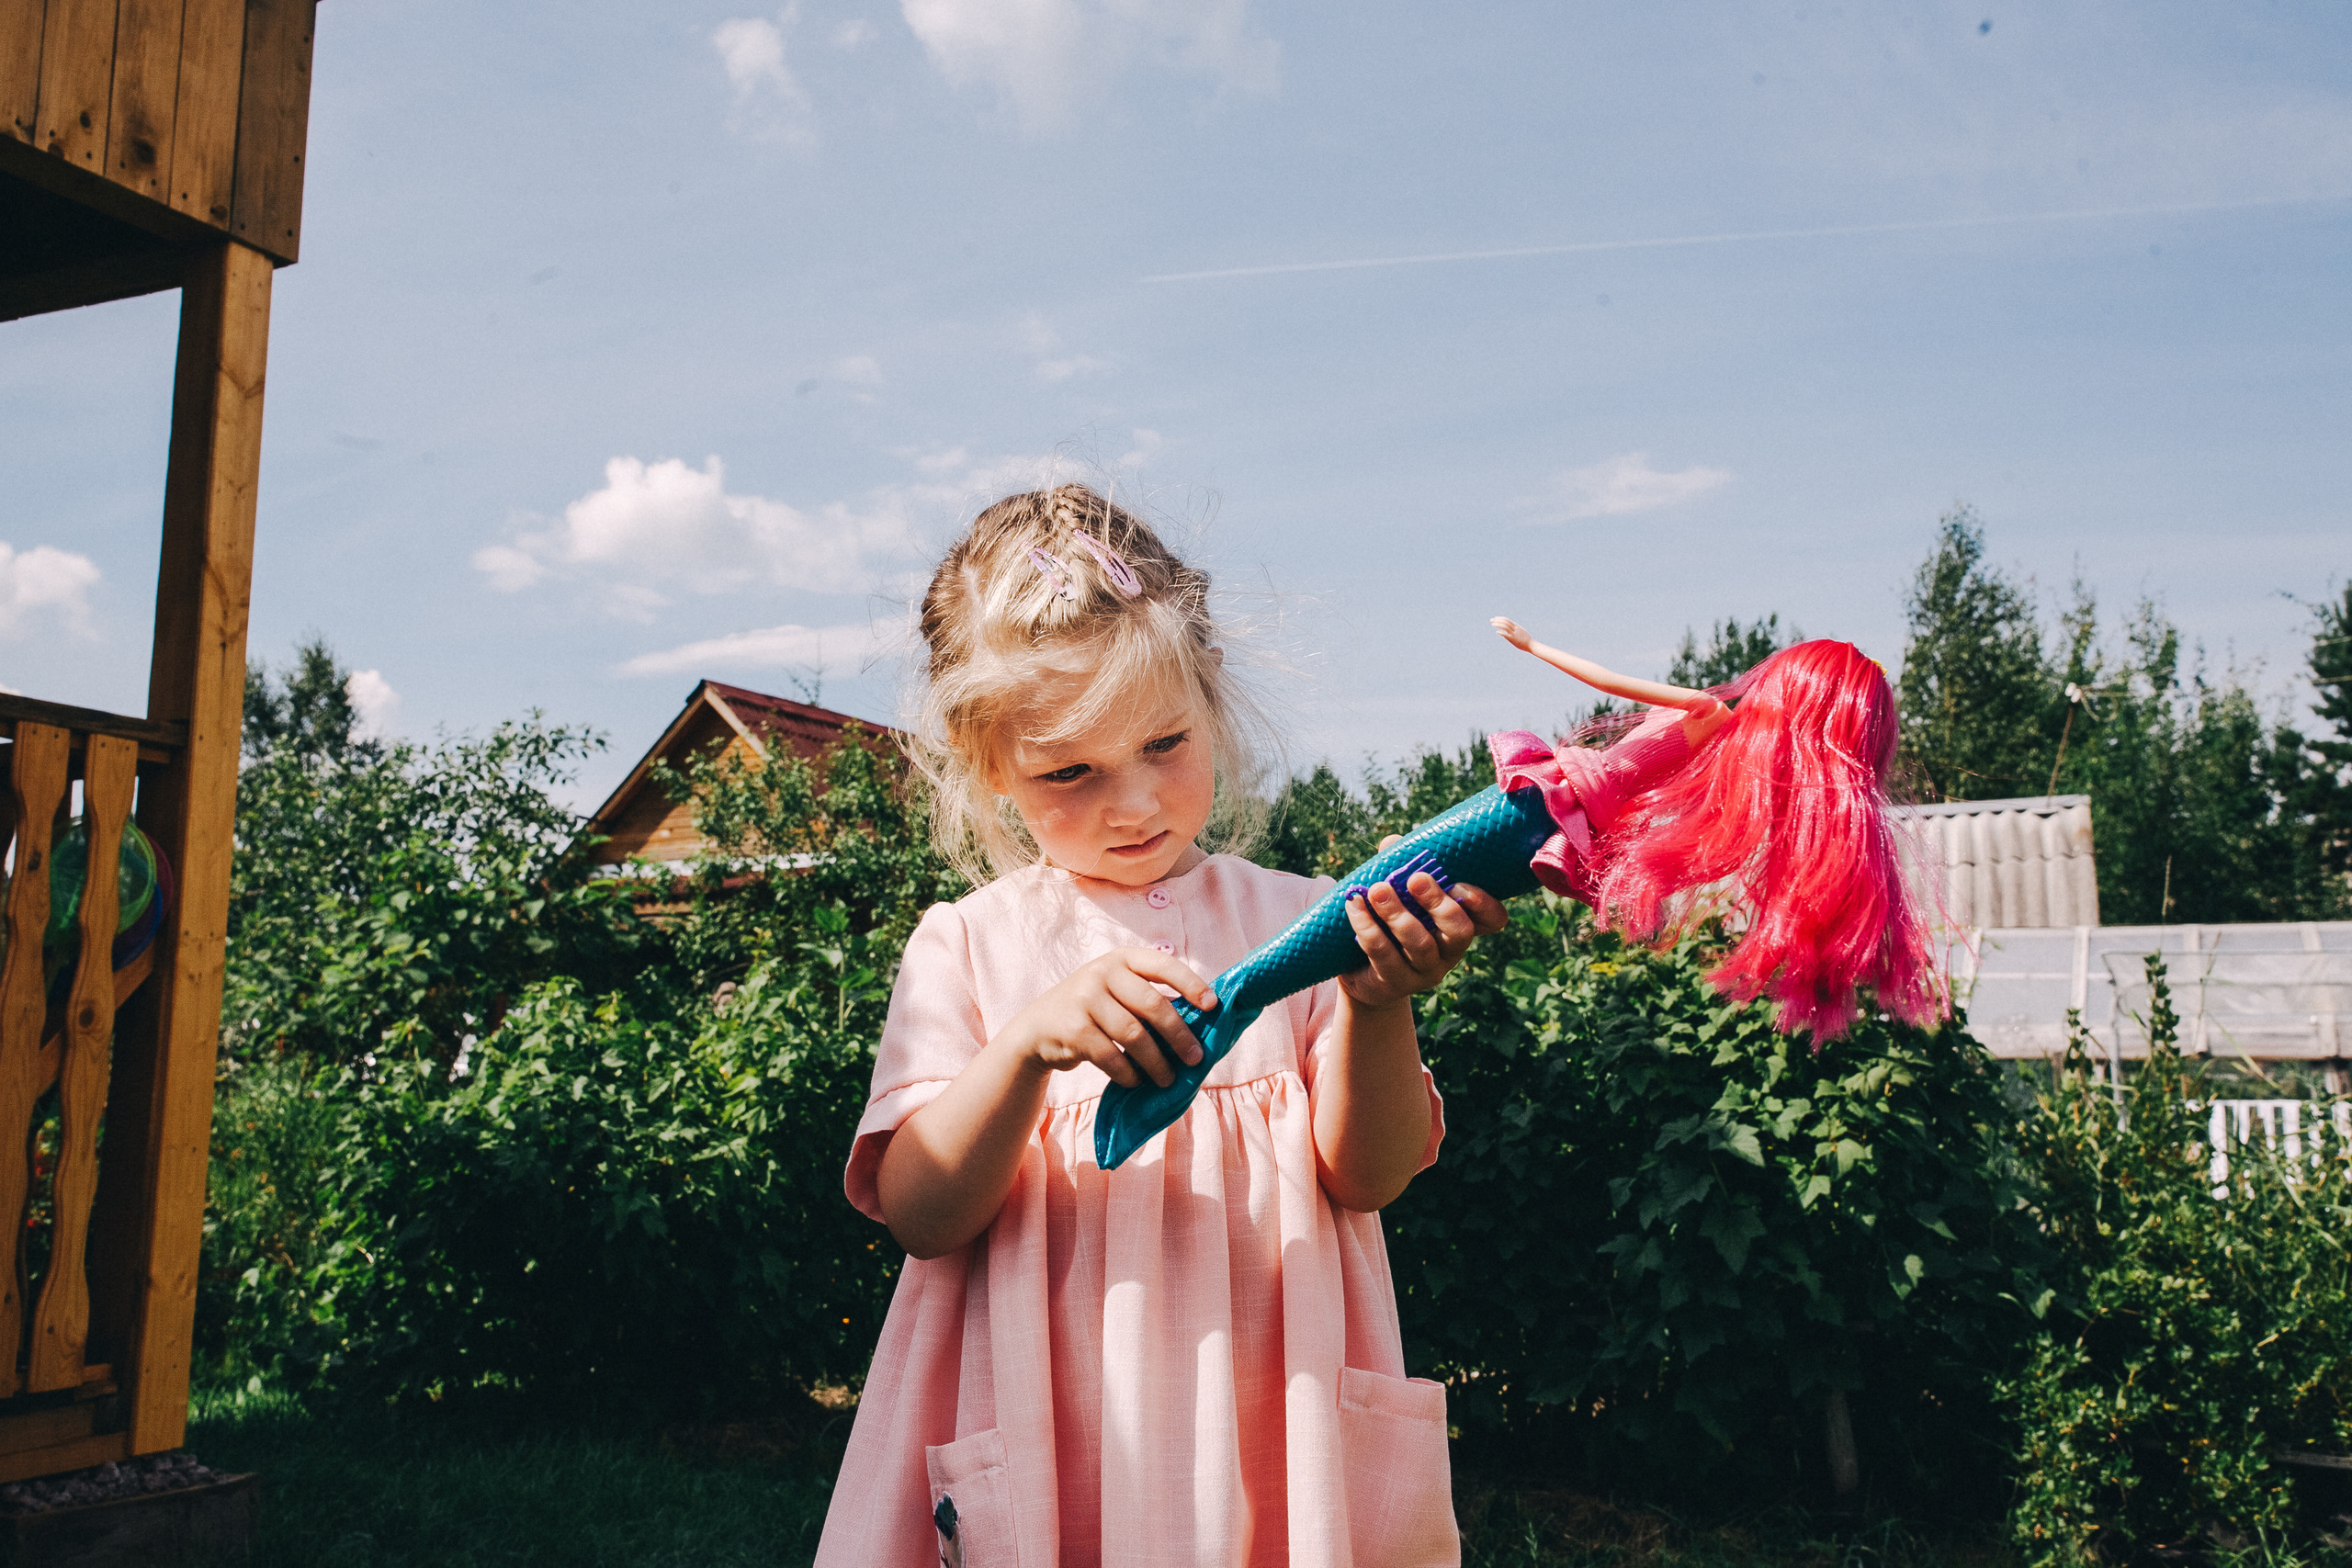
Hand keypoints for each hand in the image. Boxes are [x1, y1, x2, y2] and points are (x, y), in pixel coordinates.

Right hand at [1002, 949, 1215, 1089]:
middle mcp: (1102, 972)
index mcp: (1122, 959)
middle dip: (1179, 1035)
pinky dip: (1129, 1073)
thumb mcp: (1116, 992)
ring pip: (1134, 1035)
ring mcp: (1084, 999)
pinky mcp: (1072, 1029)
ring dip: (1156, 1062)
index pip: (1163, 965)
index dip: (1191, 984)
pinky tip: (1137, 1080)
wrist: (1037, 1029)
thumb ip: (1149, 999)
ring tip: (1167, 1078)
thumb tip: (1200, 1025)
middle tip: (1196, 1059)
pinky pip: (1112, 1056)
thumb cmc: (1092, 1011)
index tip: (1212, 1006)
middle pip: (1153, 1005)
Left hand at [1338, 844, 1508, 1010]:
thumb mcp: (1397, 892)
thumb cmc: (1387, 922)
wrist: (1360, 971)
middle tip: (1416, 879)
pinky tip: (1354, 906)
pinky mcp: (1394, 982)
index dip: (1486, 904)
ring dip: (1397, 913)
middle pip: (1460, 931)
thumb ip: (1399, 865)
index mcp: (1458, 924)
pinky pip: (1383, 954)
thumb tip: (1393, 842)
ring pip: (1419, 944)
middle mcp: (1449, 951)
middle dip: (1439, 903)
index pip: (1492, 920)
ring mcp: (1424, 971)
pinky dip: (1367, 926)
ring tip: (1377, 890)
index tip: (1460, 885)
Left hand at [1491, 616, 1532, 650]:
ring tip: (1492, 624)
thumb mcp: (1521, 631)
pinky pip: (1506, 635)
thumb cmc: (1526, 639)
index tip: (1495, 618)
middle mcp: (1515, 629)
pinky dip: (1501, 633)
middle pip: (1505, 622)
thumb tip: (1512, 624)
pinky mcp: (1513, 639)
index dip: (1500, 618)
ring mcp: (1514, 634)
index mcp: (1517, 626)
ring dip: (1498, 624)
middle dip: (1498, 620)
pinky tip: (1497, 632)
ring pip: (1505, 626)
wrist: (1531, 645)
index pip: (1507, 620)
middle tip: (1491, 620)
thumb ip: (1516, 627)